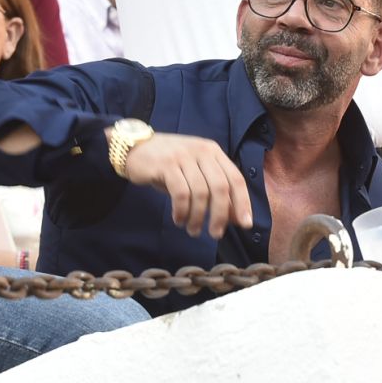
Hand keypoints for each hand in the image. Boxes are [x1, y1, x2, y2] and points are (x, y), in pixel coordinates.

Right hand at [120, 133, 252, 239]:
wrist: (135, 149)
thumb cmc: (169, 166)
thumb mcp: (195, 175)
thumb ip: (216, 192)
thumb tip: (237, 219)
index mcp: (213, 152)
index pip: (236, 178)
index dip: (243, 202)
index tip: (246, 224)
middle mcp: (202, 151)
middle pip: (220, 187)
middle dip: (220, 215)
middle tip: (215, 234)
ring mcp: (184, 156)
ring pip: (200, 193)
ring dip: (198, 217)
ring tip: (193, 230)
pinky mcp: (166, 164)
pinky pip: (181, 193)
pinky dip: (182, 211)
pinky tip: (179, 219)